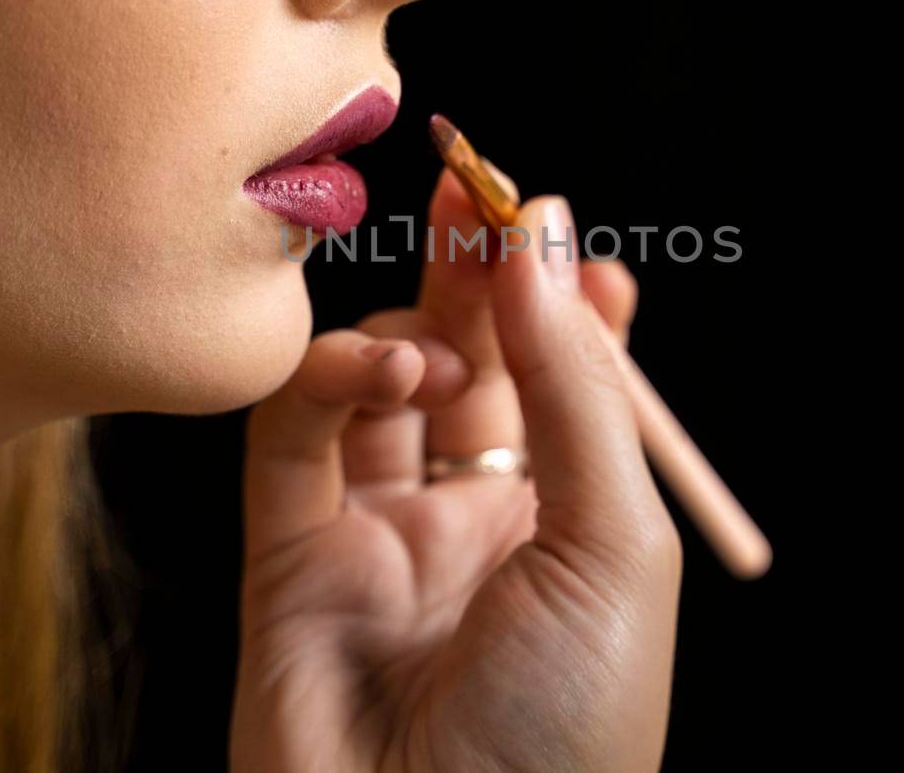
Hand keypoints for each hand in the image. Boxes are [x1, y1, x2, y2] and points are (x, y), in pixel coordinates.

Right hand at [230, 167, 682, 771]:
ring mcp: (379, 537)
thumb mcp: (614, 539)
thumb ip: (573, 380)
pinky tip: (382, 367)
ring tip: (433, 346)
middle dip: (473, 269)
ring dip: (407, 326)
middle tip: (470, 184)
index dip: (555, 297)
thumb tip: (543, 228)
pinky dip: (331, 376)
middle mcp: (477, 523)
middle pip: (471, 358)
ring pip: (377, 380)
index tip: (551, 220)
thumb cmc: (565, 728)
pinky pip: (295, 435)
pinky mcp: (288, 556)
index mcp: (570, 524)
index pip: (561, 377)